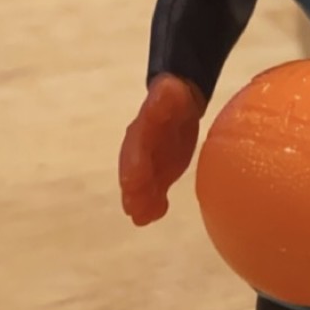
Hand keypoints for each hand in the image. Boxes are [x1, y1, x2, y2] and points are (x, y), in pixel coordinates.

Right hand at [119, 75, 202, 225]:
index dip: (135, 162)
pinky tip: (149, 218)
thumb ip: (166, 96)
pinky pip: (152, 189)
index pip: (138, 142)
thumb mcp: (172, 92)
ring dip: (139, 199)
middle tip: (133, 209)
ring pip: (139, 181)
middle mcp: (140, 145)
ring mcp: (146, 159)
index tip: (132, 182)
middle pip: (134, 166)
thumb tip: (167, 91)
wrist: (177, 105)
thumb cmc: (174, 99)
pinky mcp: (155, 171)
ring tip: (140, 218)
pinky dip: (151, 204)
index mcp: (145, 125)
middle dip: (133, 187)